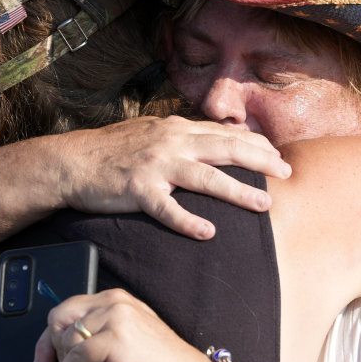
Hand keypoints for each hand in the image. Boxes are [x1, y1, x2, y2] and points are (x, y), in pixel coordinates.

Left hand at [32, 289, 211, 361]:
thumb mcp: (120, 342)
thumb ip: (95, 335)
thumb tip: (59, 347)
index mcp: (117, 299)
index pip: (68, 307)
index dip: (49, 336)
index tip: (43, 360)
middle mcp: (116, 302)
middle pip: (61, 316)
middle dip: (52, 348)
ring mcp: (118, 317)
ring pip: (67, 337)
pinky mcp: (118, 338)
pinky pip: (77, 356)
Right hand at [54, 116, 290, 238]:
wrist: (74, 160)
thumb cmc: (117, 147)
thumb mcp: (156, 130)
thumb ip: (187, 133)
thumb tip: (219, 136)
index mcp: (178, 129)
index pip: (226, 134)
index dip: (256, 144)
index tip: (278, 155)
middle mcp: (172, 142)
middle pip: (225, 149)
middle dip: (260, 161)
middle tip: (286, 173)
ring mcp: (156, 165)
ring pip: (204, 177)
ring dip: (237, 191)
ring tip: (264, 204)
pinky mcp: (137, 189)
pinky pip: (166, 208)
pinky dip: (187, 220)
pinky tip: (208, 233)